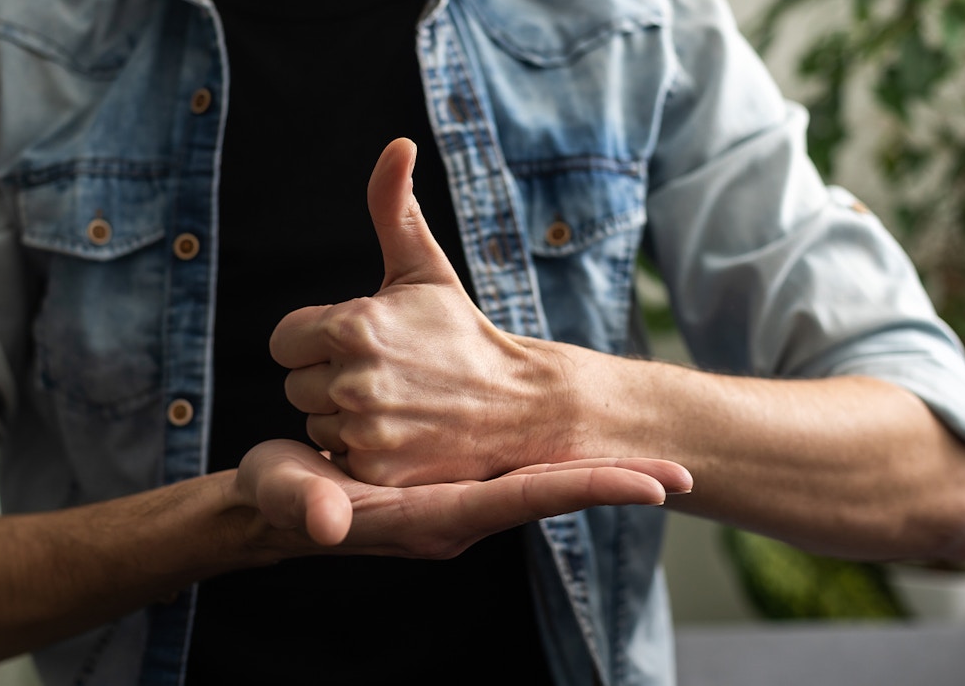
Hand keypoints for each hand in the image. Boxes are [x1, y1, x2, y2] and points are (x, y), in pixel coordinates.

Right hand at [234, 439, 691, 555]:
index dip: (585, 489)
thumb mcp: (288, 496)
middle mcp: (458, 512)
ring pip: (542, 481)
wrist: (279, 502)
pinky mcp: (454, 477)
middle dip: (613, 483)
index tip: (649, 486)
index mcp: (433, 516)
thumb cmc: (281, 499)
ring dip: (595, 469)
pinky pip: (520, 469)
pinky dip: (559, 460)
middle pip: (550, 493)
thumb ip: (308, 507)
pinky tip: (583, 441)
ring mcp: (460, 496)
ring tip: (658, 458)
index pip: (524, 501)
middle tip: (684, 472)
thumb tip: (330, 522)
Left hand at [271, 137, 581, 485]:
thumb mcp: (424, 268)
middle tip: (385, 376)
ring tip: (396, 405)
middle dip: (329, 379)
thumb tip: (398, 144)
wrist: (520, 404)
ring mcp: (367, 430)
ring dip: (344, 418)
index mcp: (354, 324)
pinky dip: (361, 454)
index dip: (313, 342)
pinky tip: (400, 436)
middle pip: (295, 386)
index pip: (283, 341)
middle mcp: (355, 379)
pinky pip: (336, 460)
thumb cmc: (461, 332)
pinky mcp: (378, 471)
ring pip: (315, 423)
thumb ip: (394, 206)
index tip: (355, 344)